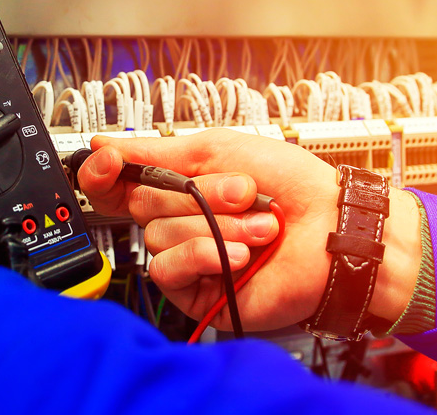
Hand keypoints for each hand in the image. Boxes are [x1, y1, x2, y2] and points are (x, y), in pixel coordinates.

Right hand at [78, 130, 420, 331]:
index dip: (105, 172)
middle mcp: (180, 220)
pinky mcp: (197, 290)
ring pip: (158, 236)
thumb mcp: (219, 150)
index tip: (110, 161)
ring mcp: (189, 255)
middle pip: (141, 204)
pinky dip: (204, 254)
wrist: (332, 229)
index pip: (120, 182)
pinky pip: (168, 268)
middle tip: (243, 192)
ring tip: (258, 227)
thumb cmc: (291, 185)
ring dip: (214, 226)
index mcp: (181, 185)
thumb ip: (156, 152)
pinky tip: (239, 255)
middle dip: (197, 194)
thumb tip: (104, 147)